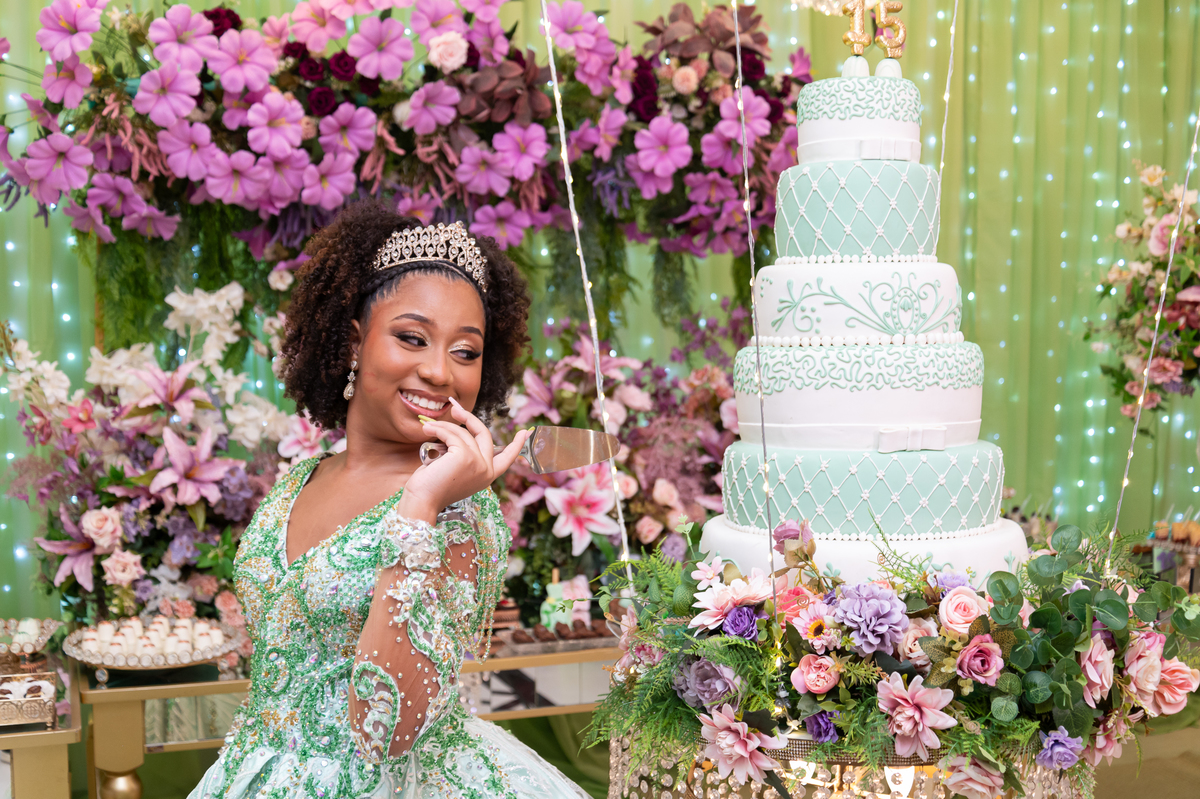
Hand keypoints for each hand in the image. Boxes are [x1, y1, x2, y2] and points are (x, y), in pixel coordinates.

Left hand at [396, 397, 530, 523]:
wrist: (422, 501)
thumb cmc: (432, 488)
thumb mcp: (455, 470)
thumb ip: (464, 455)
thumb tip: (458, 431)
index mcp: (487, 476)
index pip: (507, 459)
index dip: (516, 444)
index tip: (525, 432)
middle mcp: (486, 470)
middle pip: (484, 434)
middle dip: (469, 418)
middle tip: (455, 408)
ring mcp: (478, 462)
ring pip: (462, 432)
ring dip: (443, 426)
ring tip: (427, 428)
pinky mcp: (465, 456)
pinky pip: (451, 434)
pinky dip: (438, 429)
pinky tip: (427, 431)